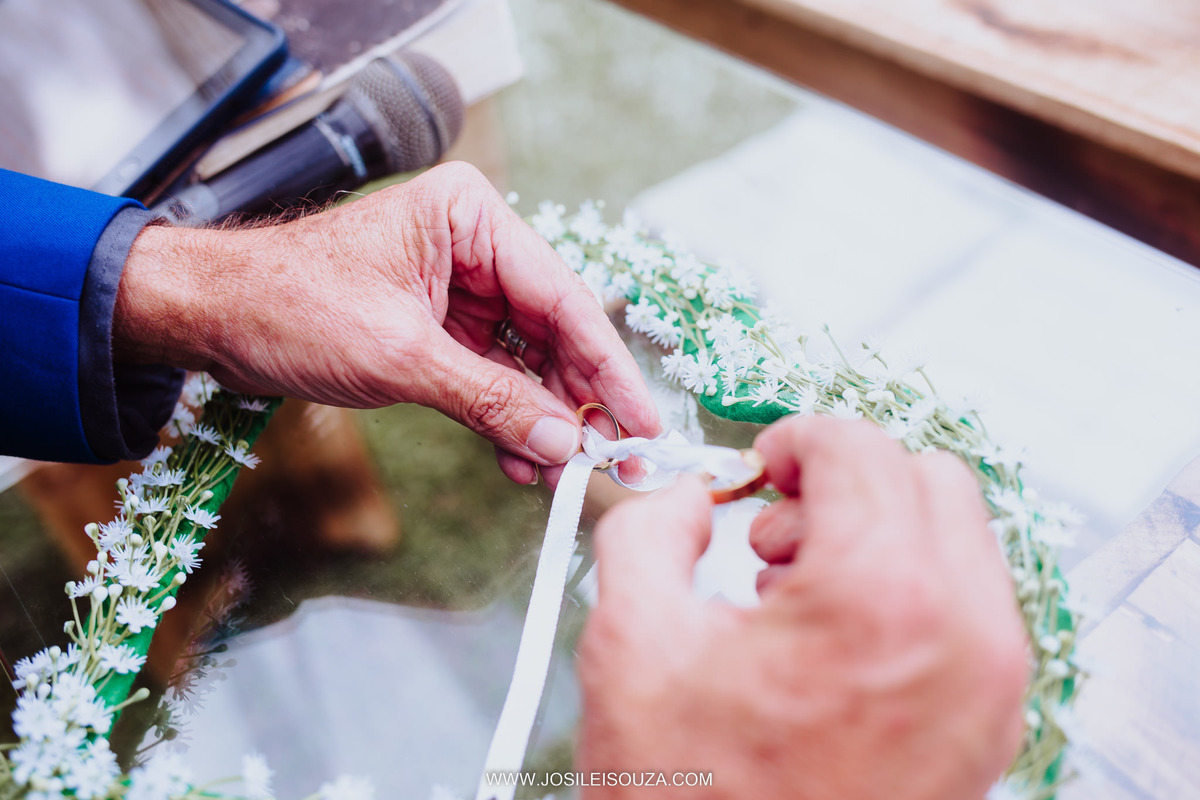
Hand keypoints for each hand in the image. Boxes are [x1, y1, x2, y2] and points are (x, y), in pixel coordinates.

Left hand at [114, 162, 659, 484]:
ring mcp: (459, 292)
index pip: (564, 299)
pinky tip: (521, 462)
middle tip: (618, 461)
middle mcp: (475, 248)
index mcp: (472, 218)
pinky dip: (505, 422)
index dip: (609, 368)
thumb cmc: (289, 305)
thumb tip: (566, 444)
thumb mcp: (401, 356)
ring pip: (526, 364)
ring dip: (543, 422)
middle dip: (581, 402)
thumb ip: (491, 401)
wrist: (209, 317)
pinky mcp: (439, 331)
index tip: (644, 420)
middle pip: (554, 334)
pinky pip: (491, 381)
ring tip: (563, 475)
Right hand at [578, 416, 1026, 798]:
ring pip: (955, 538)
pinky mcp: (989, 722)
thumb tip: (686, 496)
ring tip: (793, 591)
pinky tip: (829, 639)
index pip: (861, 449)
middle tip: (774, 527)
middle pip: (926, 479)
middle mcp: (962, 636)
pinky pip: (965, 606)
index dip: (796, 438)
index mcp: (879, 600)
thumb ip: (648, 528)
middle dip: (842, 483)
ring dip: (875, 533)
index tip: (762, 466)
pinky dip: (904, 589)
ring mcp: (989, 686)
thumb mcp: (630, 642)